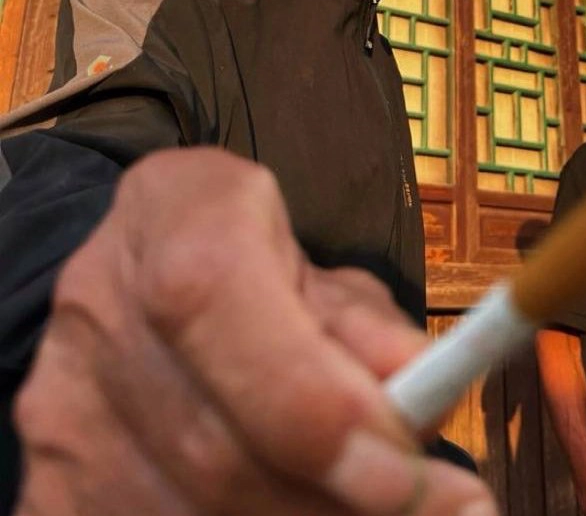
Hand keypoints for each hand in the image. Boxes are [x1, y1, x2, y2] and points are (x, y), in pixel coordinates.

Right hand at [13, 147, 495, 515]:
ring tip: (368, 506)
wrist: (145, 276)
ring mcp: (62, 400)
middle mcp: (99, 300)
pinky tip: (297, 511)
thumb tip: (423, 388)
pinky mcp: (49, 477)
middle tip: (428, 505)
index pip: (215, 299)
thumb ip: (370, 327)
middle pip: (209, 437)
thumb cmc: (256, 264)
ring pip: (182, 506)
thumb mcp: (324, 267)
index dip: (310, 399)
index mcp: (174, 209)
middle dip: (331, 494)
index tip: (402, 466)